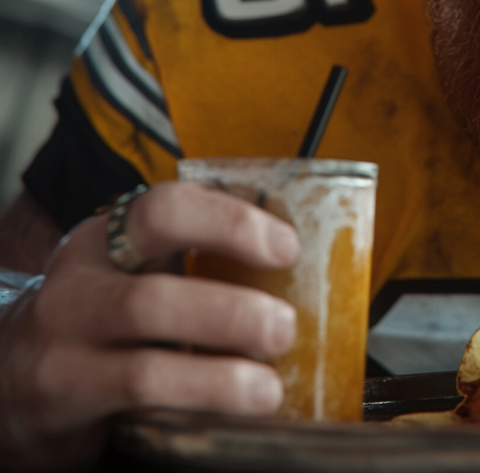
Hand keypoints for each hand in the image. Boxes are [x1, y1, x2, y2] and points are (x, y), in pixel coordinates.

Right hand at [0, 182, 299, 469]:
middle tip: (284, 327)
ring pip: (144, 367)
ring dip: (219, 379)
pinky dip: (194, 408)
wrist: (10, 372)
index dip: (232, 224)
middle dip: (232, 315)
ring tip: (267, 387)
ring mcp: (64, 349)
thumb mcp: (136, 270)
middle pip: (155, 297)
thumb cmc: (98, 315)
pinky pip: (134, 409)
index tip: (286, 247)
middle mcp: (78, 287)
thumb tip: (307, 268)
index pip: (165, 209)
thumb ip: (197, 262)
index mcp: (108, 239)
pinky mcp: (64, 402)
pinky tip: (230, 412)